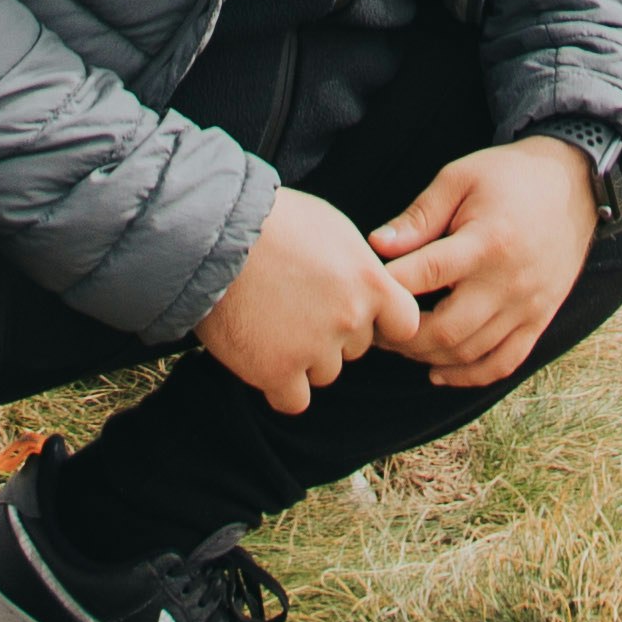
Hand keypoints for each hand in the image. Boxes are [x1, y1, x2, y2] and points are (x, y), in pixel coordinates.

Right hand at [198, 187, 424, 414]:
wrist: (216, 234)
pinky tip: (263, 358)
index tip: (361, 313)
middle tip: (296, 306)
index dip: (382, 321)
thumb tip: (363, 284)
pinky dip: (280, 385)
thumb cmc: (273, 221)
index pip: (405, 324)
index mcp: (370, 282)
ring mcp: (314, 349)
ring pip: (325, 372)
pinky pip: (293, 400)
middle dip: (333, 333)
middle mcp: (350, 319)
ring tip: (272, 322)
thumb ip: (357, 266)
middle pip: (356, 347)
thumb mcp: (333, 229)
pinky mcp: (276, 371)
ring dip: (304, 358)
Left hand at [369, 138, 600, 392]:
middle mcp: (509, 282)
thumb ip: (418, 217)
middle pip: (445, 330)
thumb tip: (375, 246)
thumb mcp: (459, 179)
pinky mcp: (539, 319)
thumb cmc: (509, 176)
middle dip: (402, 335)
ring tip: (401, 341)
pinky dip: (468, 376)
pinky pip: (503, 363)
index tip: (366, 286)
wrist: (574, 184)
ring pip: (469, 352)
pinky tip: (438, 371)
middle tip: (377, 323)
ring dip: (427, 357)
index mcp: (486, 242)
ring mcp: (527, 306)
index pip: (426, 274)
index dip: (390, 286)